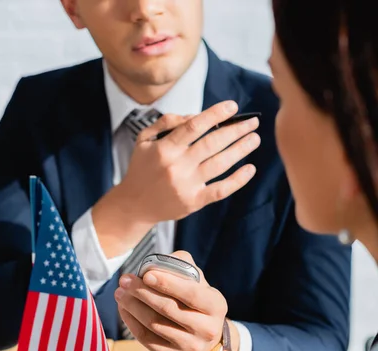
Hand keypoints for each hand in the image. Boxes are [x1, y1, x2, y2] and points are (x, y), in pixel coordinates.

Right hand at [93, 102, 259, 255]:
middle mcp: (177, 166)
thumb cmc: (142, 168)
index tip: (233, 107)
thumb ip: (166, 122)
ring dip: (241, 150)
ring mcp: (187, 185)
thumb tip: (196, 116)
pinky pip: (220, 190)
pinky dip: (238, 180)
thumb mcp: (144, 139)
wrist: (134, 204)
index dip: (216, 114)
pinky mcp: (194, 202)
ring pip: (220, 164)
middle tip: (252, 122)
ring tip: (254, 139)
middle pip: (213, 143)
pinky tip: (250, 168)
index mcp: (165, 148)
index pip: (195, 126)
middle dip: (236, 130)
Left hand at [115, 251, 239, 350]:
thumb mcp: (198, 285)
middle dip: (142, 292)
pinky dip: (131, 322)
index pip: (190, 293)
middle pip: (168, 309)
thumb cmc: (195, 305)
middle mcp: (206, 329)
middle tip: (125, 281)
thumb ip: (182, 268)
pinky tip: (124, 309)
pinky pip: (146, 339)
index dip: (167, 283)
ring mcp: (190, 347)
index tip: (146, 274)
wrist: (205, 343)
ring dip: (132, 306)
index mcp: (215, 306)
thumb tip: (156, 263)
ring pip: (154, 324)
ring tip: (120, 293)